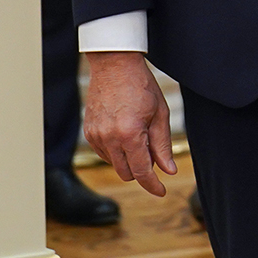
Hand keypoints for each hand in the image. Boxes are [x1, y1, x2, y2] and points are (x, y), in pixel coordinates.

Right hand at [83, 51, 175, 196]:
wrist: (114, 65)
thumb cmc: (141, 86)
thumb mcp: (160, 114)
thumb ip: (162, 145)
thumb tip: (169, 170)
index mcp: (129, 134)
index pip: (141, 171)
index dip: (152, 185)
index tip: (161, 191)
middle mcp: (108, 138)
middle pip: (126, 173)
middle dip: (142, 170)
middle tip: (154, 153)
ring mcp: (95, 136)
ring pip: (114, 164)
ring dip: (129, 160)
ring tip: (140, 134)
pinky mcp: (88, 132)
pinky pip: (104, 153)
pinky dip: (116, 151)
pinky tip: (125, 133)